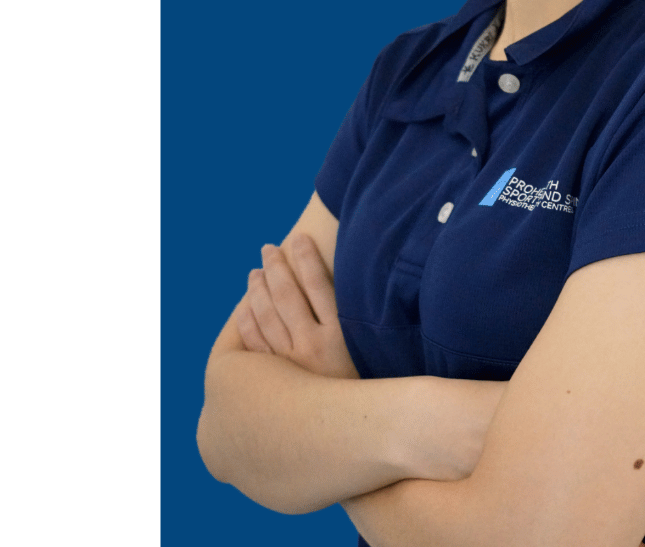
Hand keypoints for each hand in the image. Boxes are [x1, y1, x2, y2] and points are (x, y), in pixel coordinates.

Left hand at [237, 235, 359, 379]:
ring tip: (255, 272)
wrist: (353, 436)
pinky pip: (252, 342)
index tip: (298, 238)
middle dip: (276, 266)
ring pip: (265, 315)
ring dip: (257, 289)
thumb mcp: (368, 352)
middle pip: (286, 294)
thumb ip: (356, 321)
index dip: (306, 257)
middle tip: (268, 248)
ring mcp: (289, 364)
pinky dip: (246, 319)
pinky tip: (245, 306)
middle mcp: (312, 346)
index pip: (318, 283)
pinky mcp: (273, 381)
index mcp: (340, 335)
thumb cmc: (366, 390)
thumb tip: (348, 285)